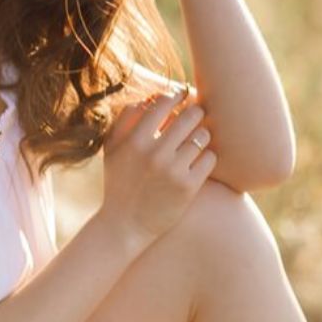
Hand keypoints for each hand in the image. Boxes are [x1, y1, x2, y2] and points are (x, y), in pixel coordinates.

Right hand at [96, 86, 216, 254]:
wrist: (124, 225)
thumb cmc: (119, 181)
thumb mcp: (112, 148)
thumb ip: (125, 119)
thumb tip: (149, 98)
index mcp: (135, 140)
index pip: (163, 103)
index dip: (176, 96)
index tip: (181, 95)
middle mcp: (154, 153)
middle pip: (189, 116)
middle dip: (195, 111)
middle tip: (196, 114)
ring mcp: (173, 171)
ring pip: (202, 136)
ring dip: (202, 134)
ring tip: (197, 138)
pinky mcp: (188, 187)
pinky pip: (210, 158)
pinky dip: (207, 155)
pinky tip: (199, 159)